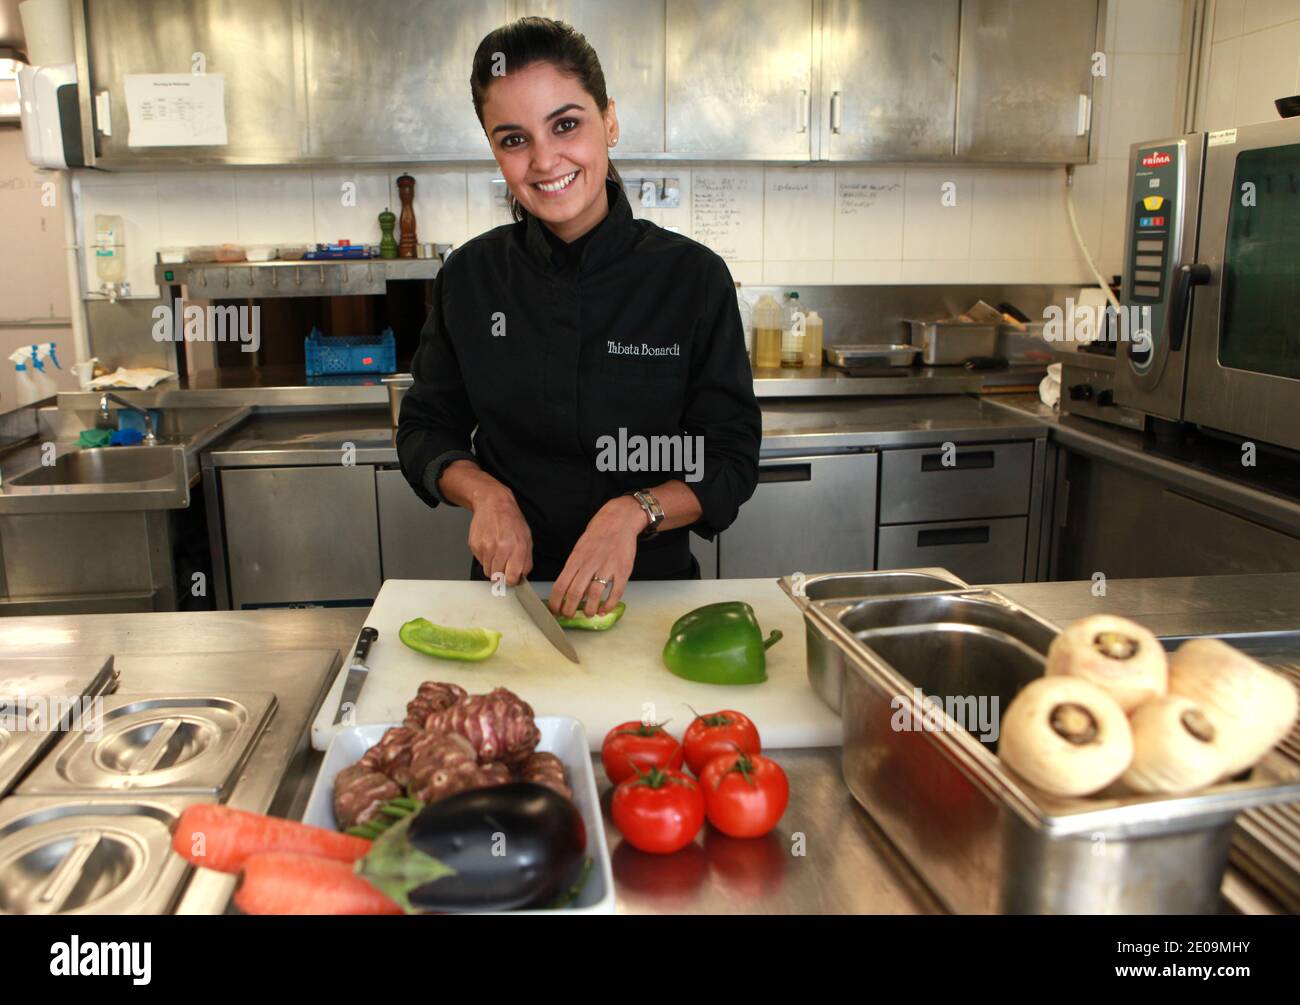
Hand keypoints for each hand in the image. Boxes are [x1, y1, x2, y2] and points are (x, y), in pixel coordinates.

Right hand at [466, 485, 532, 585]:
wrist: (493, 503)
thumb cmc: (512, 520)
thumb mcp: (527, 539)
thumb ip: (526, 561)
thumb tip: (520, 577)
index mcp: (516, 548)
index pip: (511, 578)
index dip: (511, 580)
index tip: (512, 578)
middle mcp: (500, 548)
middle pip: (497, 577)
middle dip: (502, 573)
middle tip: (505, 562)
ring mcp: (485, 547)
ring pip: (487, 571)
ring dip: (493, 566)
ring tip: (497, 551)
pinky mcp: (474, 545)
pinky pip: (480, 561)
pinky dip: (485, 557)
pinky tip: (490, 545)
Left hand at [550, 496, 645, 618]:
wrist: (619, 520)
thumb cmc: (597, 535)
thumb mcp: (580, 548)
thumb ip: (575, 568)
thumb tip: (569, 590)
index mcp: (576, 558)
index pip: (560, 585)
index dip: (555, 602)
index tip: (554, 611)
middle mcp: (590, 564)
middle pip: (575, 592)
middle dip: (569, 609)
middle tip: (568, 616)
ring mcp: (607, 567)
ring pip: (594, 594)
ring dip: (589, 609)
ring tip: (588, 614)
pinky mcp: (622, 570)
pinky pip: (615, 592)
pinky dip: (609, 605)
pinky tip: (604, 610)